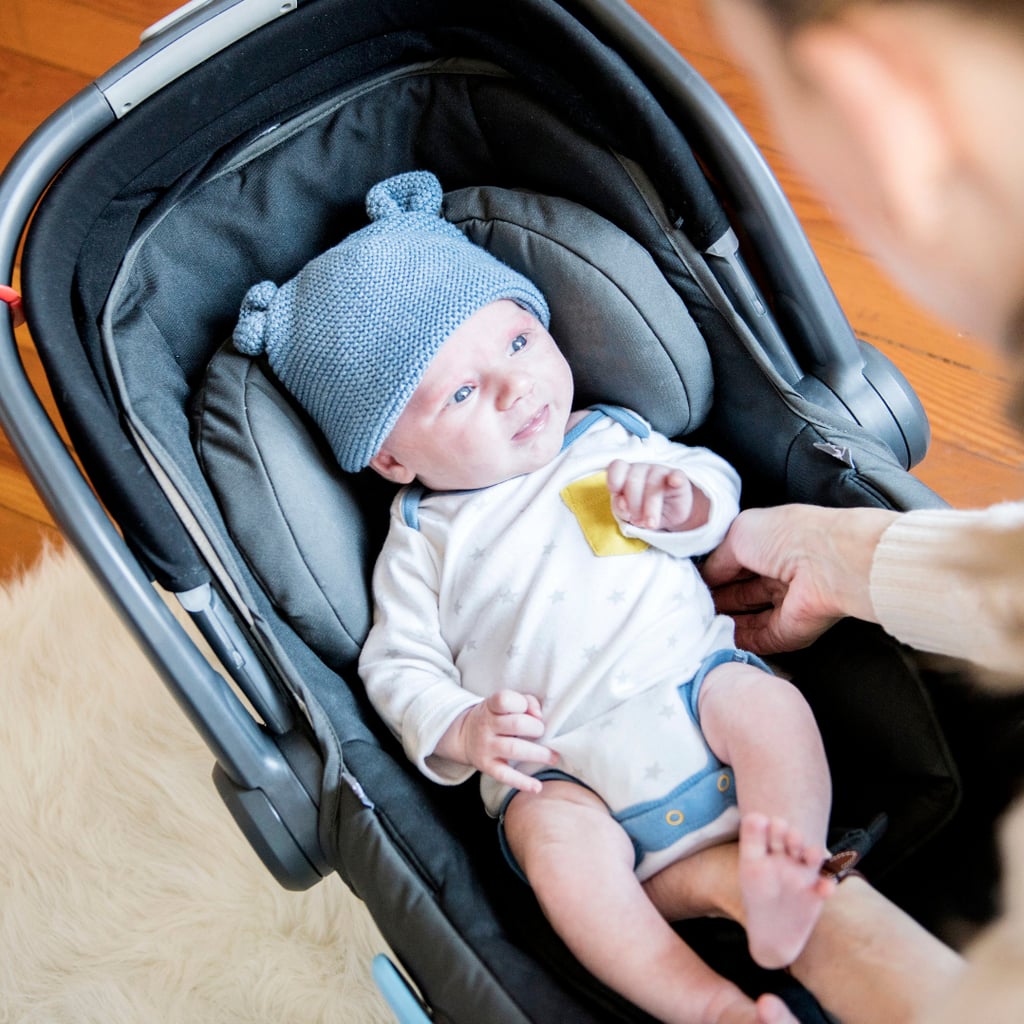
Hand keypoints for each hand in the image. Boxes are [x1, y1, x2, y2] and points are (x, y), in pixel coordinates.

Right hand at [443, 691, 556, 792]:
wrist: (464, 736)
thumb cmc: (494, 717)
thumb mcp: (503, 704)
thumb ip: (526, 702)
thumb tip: (539, 716)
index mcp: (490, 707)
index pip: (504, 700)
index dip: (523, 704)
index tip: (533, 712)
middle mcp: (486, 726)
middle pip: (516, 725)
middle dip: (536, 728)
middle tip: (541, 733)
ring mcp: (485, 747)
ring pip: (514, 749)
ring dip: (538, 754)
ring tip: (553, 757)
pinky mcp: (487, 766)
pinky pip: (505, 775)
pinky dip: (522, 782)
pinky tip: (537, 787)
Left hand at [606, 459, 709, 531]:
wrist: (669, 515)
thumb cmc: (642, 510)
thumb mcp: (627, 513)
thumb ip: (620, 508)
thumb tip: (622, 503)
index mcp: (625, 473)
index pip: (617, 467)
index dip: (614, 479)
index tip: (616, 493)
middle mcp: (641, 469)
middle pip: (633, 481)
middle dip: (633, 505)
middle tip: (637, 520)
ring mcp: (661, 471)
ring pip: (652, 484)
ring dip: (650, 508)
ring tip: (650, 524)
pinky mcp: (678, 478)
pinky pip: (676, 475)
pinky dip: (675, 478)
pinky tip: (674, 482)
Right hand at [701, 505, 898, 653]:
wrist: (825, 562)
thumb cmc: (784, 536)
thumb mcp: (738, 534)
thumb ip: (716, 559)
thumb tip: (704, 577)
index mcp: (767, 546)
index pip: (732, 566)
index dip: (710, 576)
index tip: (685, 585)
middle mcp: (777, 575)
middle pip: (738, 594)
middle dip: (714, 601)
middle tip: (686, 607)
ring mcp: (784, 606)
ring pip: (746, 619)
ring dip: (722, 622)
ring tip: (693, 624)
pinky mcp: (789, 632)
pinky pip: (758, 641)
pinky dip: (736, 641)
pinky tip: (711, 639)